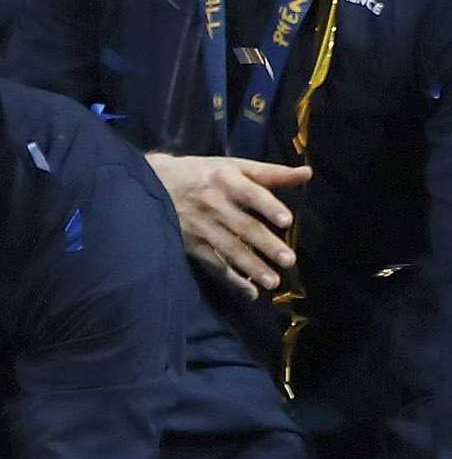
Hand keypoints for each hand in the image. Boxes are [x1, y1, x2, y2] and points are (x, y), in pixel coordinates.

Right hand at [146, 153, 309, 297]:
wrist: (151, 183)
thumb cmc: (202, 174)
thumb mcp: (232, 166)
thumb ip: (270, 173)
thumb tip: (307, 173)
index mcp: (226, 179)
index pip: (251, 194)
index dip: (268, 207)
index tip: (286, 221)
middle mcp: (213, 203)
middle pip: (244, 226)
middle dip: (266, 244)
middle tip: (288, 260)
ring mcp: (201, 226)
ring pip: (230, 249)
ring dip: (252, 267)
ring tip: (273, 282)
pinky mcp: (192, 244)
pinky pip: (215, 264)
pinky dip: (232, 279)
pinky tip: (250, 292)